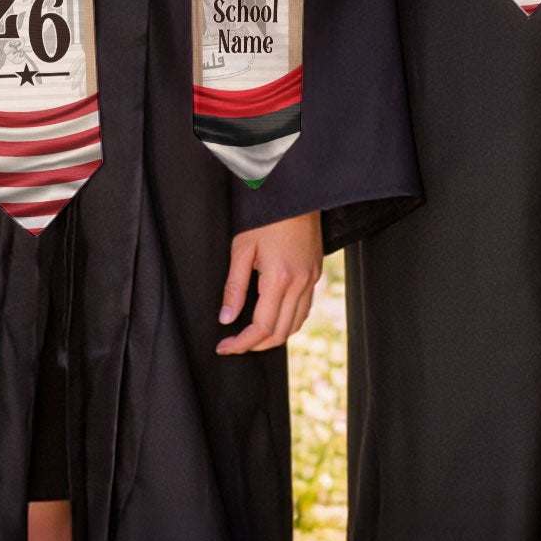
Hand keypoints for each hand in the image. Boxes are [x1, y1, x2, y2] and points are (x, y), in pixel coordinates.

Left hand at [216, 210, 322, 354]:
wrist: (296, 193)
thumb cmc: (267, 216)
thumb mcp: (242, 248)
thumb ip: (234, 287)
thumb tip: (226, 318)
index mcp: (279, 278)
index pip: (261, 327)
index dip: (241, 343)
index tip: (224, 347)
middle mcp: (300, 282)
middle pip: (280, 331)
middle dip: (256, 345)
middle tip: (234, 344)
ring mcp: (311, 278)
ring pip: (296, 323)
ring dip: (274, 336)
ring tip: (252, 336)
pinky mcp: (316, 272)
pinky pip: (305, 308)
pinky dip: (289, 321)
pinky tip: (274, 317)